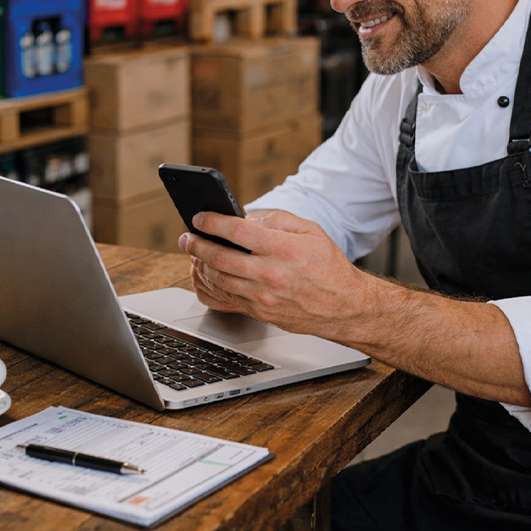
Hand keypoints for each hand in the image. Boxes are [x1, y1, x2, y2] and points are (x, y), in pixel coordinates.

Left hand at [179, 210, 375, 342]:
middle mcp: (270, 274)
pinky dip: (213, 285)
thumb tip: (249, 219)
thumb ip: (279, 220)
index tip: (200, 217)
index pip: (236, 231)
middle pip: (220, 256)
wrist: (344, 307)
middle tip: (187, 238)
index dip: (212, 222)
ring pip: (219, 279)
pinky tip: (209, 275)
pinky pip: (228, 298)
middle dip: (197, 245)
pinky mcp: (260, 312)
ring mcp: (263, 297)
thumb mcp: (312, 232)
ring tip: (194, 255)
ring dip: (201, 265)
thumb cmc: (330, 268)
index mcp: (282, 249)